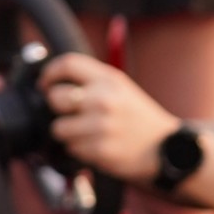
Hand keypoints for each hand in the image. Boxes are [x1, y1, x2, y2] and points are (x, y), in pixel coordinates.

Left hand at [41, 53, 177, 179]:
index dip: (50, 73)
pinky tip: (96, 145)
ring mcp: (101, 125)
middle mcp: (104, 99)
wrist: (168, 148)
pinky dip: (79, 149)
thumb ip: (92, 82)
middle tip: (67, 113)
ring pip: (59, 128)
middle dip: (56, 108)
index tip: (46, 84)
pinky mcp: (100, 150)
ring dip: (68, 133)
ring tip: (87, 134)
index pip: (67, 64)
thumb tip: (54, 83)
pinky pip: (71, 148)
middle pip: (56, 97)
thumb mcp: (122, 89)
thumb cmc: (140, 119)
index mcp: (109, 79)